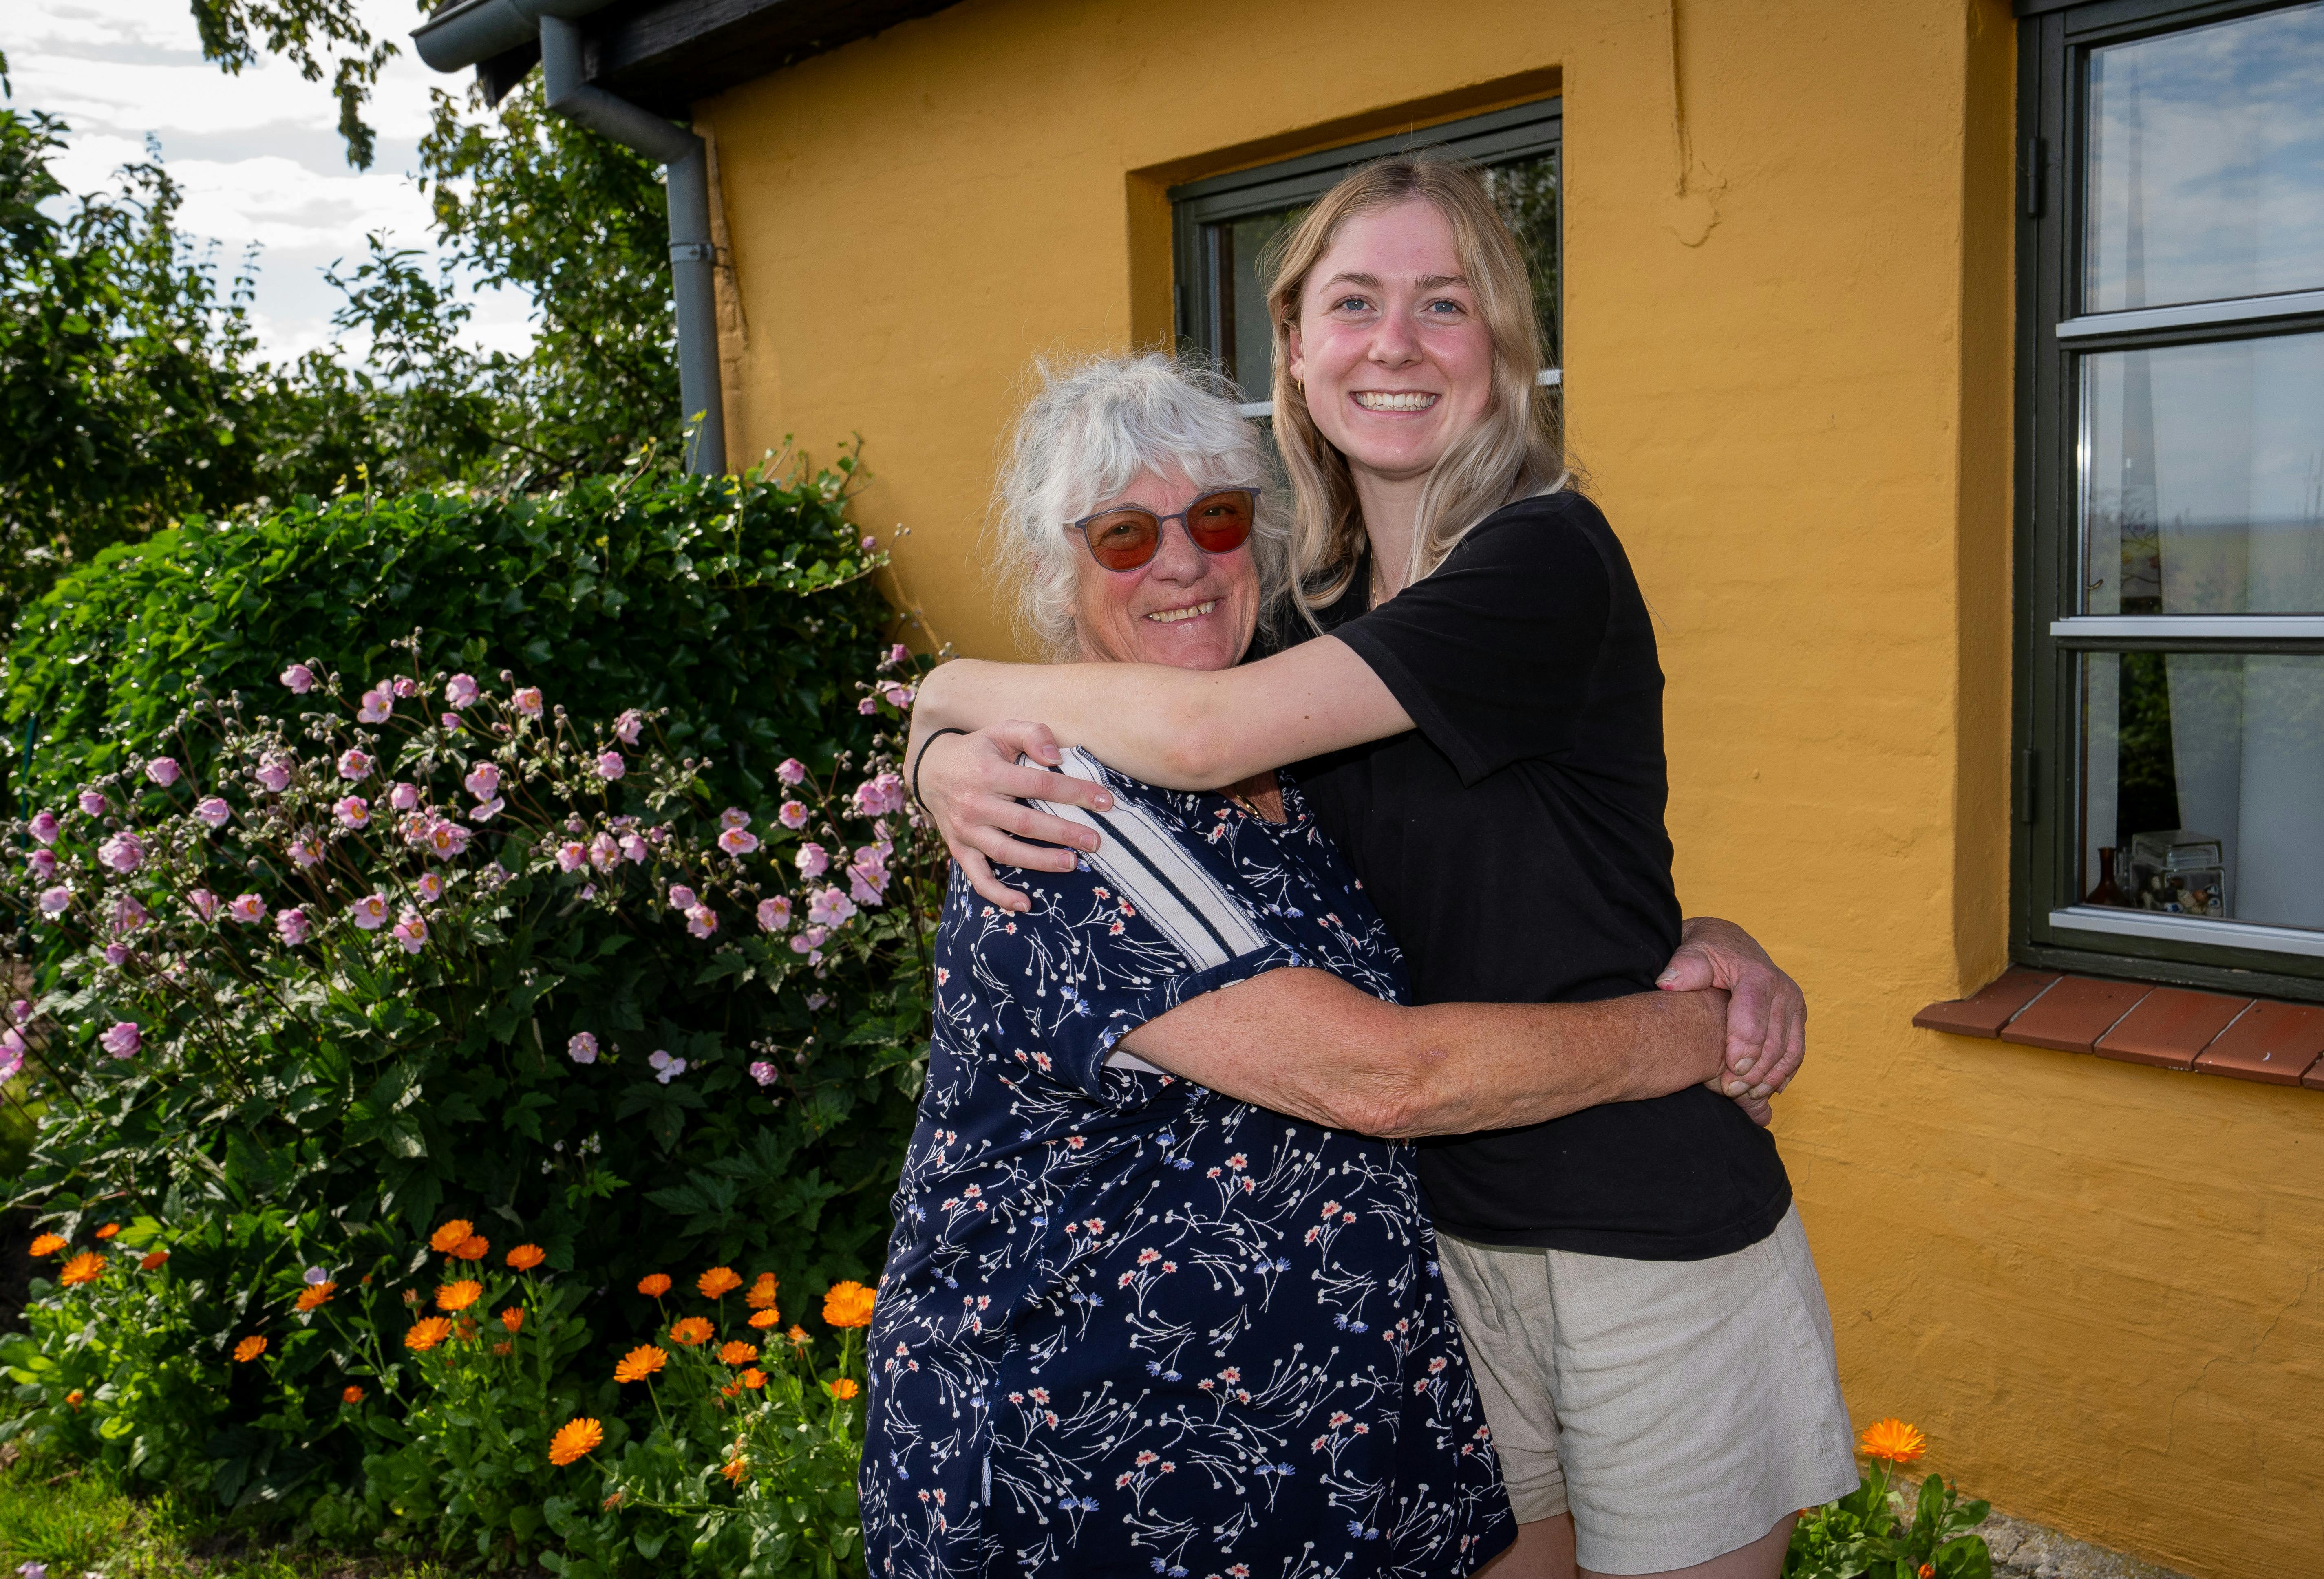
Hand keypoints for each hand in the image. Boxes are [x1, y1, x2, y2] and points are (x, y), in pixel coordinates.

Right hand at [913, 721, 1115, 912]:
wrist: (930, 770)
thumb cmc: (977, 751)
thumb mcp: (1001, 731)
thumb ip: (1032, 735)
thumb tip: (1056, 758)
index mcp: (989, 772)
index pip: (1040, 785)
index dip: (1075, 793)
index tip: (1106, 802)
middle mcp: (975, 804)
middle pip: (1026, 823)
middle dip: (1064, 833)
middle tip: (1095, 841)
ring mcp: (966, 830)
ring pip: (1006, 852)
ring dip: (1040, 862)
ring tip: (1072, 864)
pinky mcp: (959, 849)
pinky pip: (978, 878)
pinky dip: (999, 895)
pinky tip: (1025, 904)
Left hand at [1659, 916, 1805, 1101]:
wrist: (1730, 943)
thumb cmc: (1706, 950)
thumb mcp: (1693, 952)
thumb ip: (1683, 968)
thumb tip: (1667, 984)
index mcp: (1757, 975)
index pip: (1752, 1018)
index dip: (1743, 1048)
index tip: (1729, 1073)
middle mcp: (1783, 990)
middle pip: (1774, 1041)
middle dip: (1754, 1071)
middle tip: (1731, 1092)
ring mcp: (1794, 1005)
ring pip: (1790, 1051)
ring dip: (1770, 1078)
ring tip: (1746, 1097)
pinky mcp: (1797, 1018)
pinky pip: (1796, 1052)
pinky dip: (1783, 1074)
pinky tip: (1764, 1091)